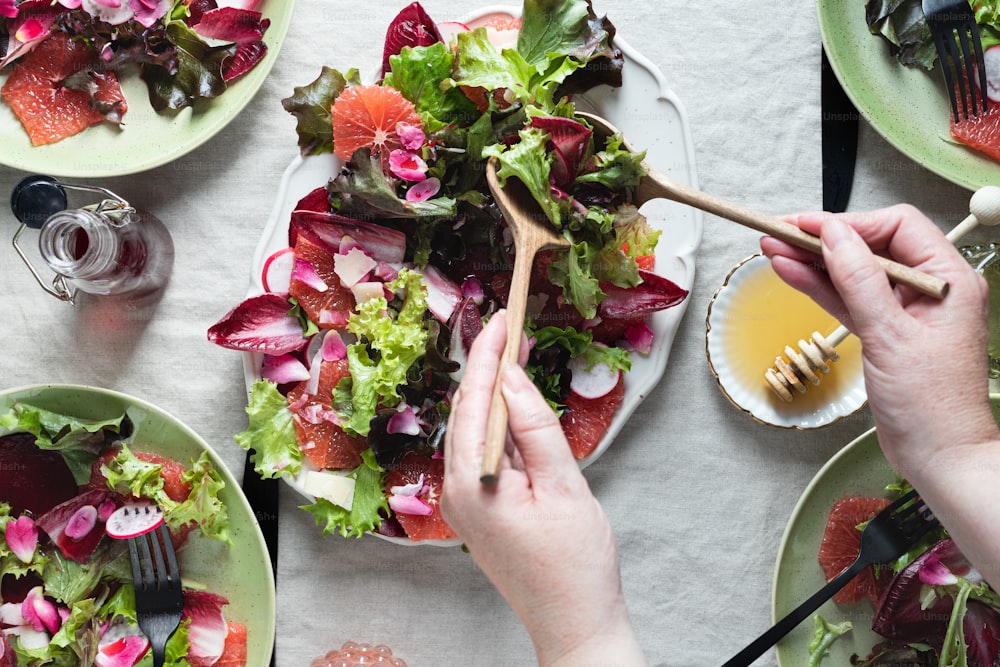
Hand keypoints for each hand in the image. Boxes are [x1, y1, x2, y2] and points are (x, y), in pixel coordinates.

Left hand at [441, 311, 645, 666]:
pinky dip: (496, 422)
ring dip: (491, 392)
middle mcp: (455, 491)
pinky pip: (480, 452)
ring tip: (511, 354)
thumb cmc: (575, 563)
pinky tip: (513, 404)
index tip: (500, 317)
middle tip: (508, 326)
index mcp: (471, 483)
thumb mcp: (563, 485)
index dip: (486, 354)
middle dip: (485, 366)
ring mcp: (463, 502)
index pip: (474, 401)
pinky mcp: (476, 509)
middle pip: (465, 411)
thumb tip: (513, 377)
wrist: (574, 622)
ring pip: (471, 430)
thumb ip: (534, 426)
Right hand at [761, 206, 999, 588]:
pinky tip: (790, 273)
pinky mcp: (885, 332)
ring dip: (814, 262)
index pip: (896, 226)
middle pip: (869, 246)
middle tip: (778, 233)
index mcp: (946, 278)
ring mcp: (904, 310)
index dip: (848, 222)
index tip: (806, 226)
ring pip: (853, 273)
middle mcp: (928, 287)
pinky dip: (820, 287)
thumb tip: (834, 234)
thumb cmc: (932, 405)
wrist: (939, 457)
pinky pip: (848, 299)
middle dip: (822, 239)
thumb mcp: (890, 335)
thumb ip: (860, 280)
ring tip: (772, 249)